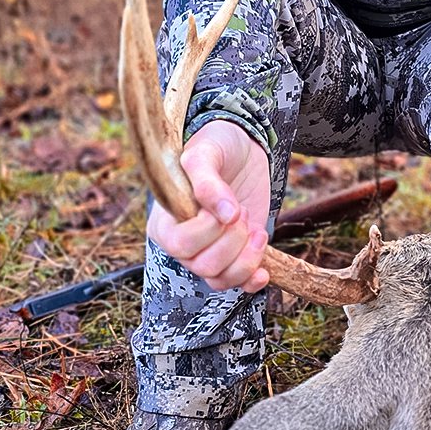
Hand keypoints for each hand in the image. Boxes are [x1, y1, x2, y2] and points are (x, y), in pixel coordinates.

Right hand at [147, 119, 273, 292]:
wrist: (241, 147)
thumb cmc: (215, 146)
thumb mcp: (206, 153)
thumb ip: (208, 182)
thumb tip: (225, 213)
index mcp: (165, 221)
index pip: (180, 244)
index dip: (207, 231)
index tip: (226, 206)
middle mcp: (183, 242)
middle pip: (203, 265)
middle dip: (232, 241)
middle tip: (243, 212)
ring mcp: (209, 250)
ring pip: (221, 279)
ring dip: (246, 258)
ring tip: (257, 230)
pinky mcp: (234, 254)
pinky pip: (236, 283)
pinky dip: (252, 281)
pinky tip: (264, 270)